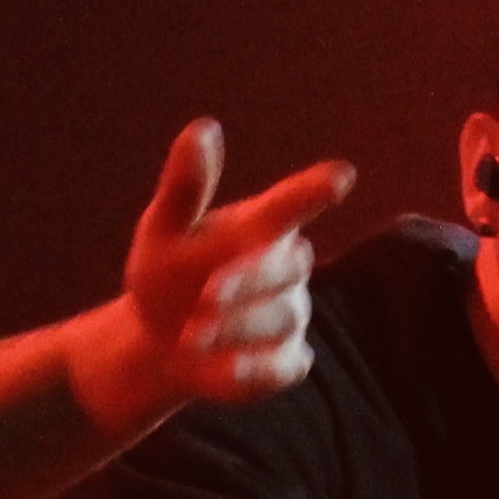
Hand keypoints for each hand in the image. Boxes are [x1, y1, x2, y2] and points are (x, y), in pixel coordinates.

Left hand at [103, 121, 353, 415]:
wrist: (158, 342)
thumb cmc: (166, 272)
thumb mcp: (162, 229)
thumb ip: (185, 186)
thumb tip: (202, 128)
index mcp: (259, 225)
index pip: (294, 203)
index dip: (316, 190)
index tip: (340, 176)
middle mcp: (284, 265)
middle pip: (288, 267)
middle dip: (247, 282)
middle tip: (203, 301)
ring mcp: (291, 312)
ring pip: (283, 319)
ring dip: (235, 328)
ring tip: (190, 336)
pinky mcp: (287, 359)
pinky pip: (284, 366)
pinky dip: (251, 370)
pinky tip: (221, 367)